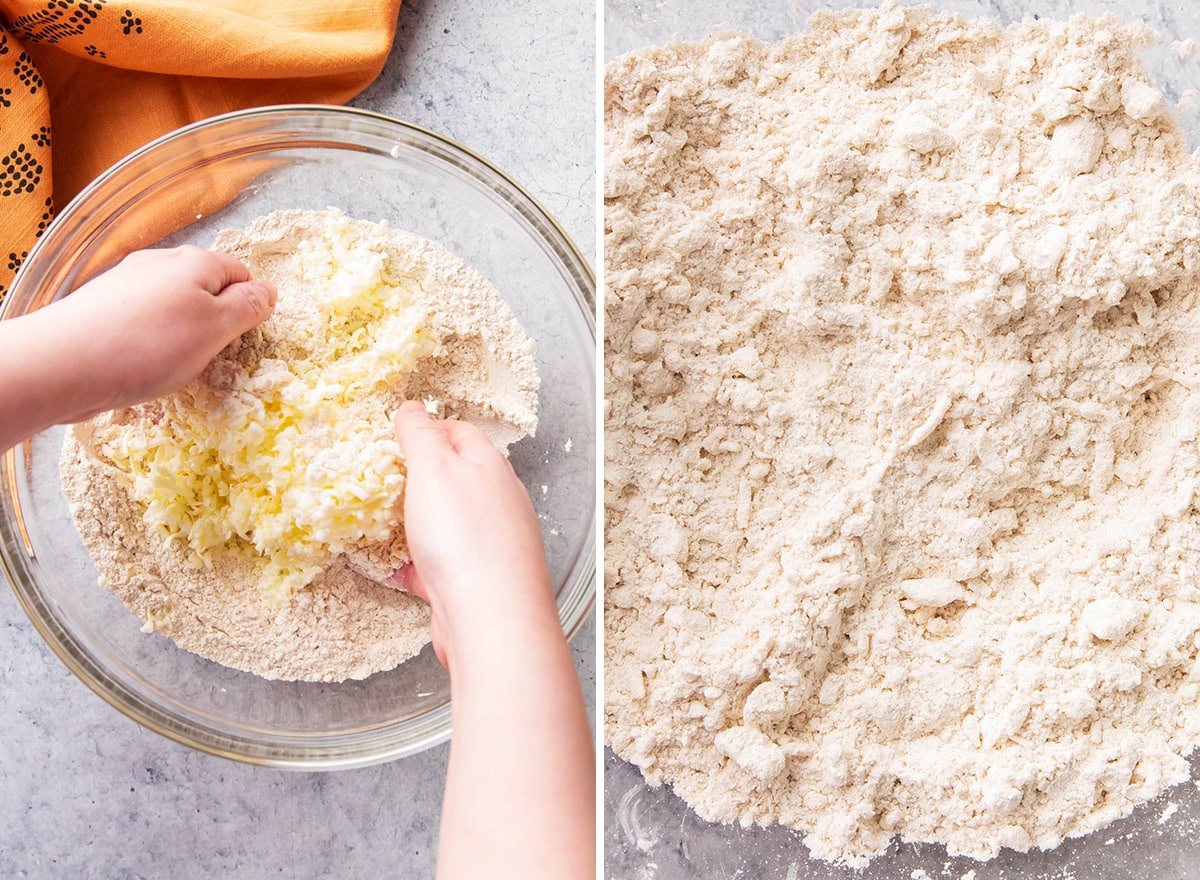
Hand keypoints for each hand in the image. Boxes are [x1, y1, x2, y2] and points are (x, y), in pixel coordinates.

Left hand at [0, 246, 275, 453]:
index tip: (241, 339)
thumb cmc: (150, 346)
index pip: (242, 274)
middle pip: (205, 288)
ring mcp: (126, 283)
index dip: (249, 306)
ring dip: (181, 333)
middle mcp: (159, 263)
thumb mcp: (215, 329)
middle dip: (214, 321)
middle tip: (209, 356)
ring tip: (172, 365)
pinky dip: (150, 342)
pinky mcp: (102, 308)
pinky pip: (142, 321)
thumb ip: (248, 307)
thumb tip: (269, 291)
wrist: (62, 364)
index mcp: (195, 261)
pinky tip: (140, 365)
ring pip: (172, 306)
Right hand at [393, 401, 593, 879]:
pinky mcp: (475, 583)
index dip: (426, 429)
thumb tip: (413, 408)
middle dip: (415, 479)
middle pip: (453, 479)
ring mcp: (489, 545)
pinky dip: (413, 564)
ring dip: (412, 523)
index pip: (459, 432)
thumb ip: (420, 436)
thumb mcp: (433, 471)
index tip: (393, 436)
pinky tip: (389, 569)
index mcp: (491, 468)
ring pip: (445, 524)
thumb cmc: (465, 539)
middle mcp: (498, 503)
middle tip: (379, 481)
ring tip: (377, 523)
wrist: (491, 620)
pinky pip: (439, 565)